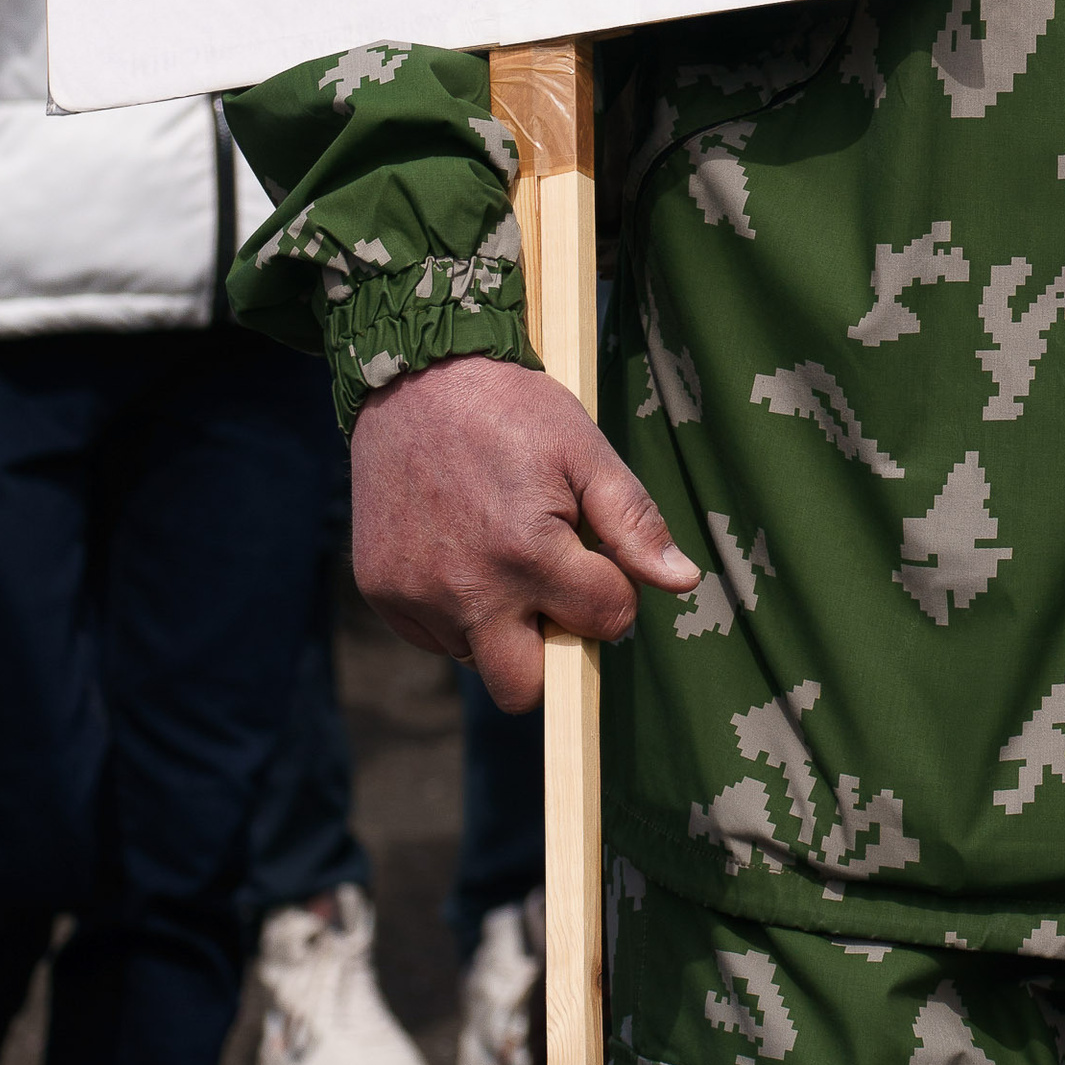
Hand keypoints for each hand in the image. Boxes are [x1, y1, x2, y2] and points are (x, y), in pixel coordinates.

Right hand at [348, 352, 699, 709]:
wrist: (414, 376)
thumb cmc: (510, 408)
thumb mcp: (585, 449)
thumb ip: (634, 522)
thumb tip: (681, 581)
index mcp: (530, 554)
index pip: (604, 621)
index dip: (611, 591)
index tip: (593, 555)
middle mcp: (469, 591)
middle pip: (525, 688)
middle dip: (548, 652)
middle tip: (547, 590)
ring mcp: (418, 597)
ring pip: (475, 659)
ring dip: (497, 626)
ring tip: (497, 553)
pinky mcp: (382, 593)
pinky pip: (431, 636)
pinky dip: (452, 611)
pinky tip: (457, 551)